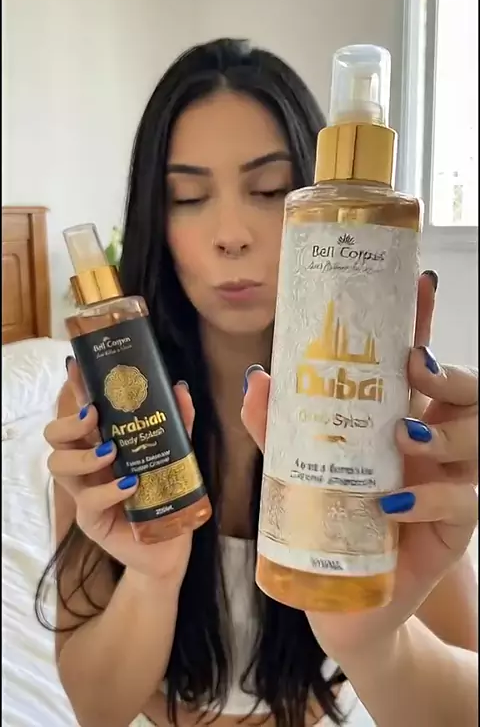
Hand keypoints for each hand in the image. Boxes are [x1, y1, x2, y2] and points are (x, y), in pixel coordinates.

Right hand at [44, 359, 194, 583]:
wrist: (171, 545)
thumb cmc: (166, 494)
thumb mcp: (177, 454)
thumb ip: (179, 424)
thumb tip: (179, 389)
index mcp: (102, 442)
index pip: (80, 412)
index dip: (75, 389)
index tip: (77, 368)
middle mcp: (87, 465)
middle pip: (54, 437)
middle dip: (68, 422)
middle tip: (93, 415)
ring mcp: (85, 492)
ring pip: (58, 466)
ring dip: (83, 455)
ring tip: (111, 452)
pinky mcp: (91, 520)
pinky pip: (88, 501)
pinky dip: (108, 489)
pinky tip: (128, 484)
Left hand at [241, 272, 477, 660]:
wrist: (343, 600)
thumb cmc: (328, 521)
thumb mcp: (296, 469)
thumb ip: (278, 427)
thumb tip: (258, 379)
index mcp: (400, 418)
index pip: (420, 361)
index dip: (423, 322)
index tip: (421, 282)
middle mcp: (434, 445)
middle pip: (468, 392)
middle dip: (449, 373)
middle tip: (413, 368)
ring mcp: (449, 484)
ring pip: (478, 440)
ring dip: (442, 433)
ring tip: (401, 436)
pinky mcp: (454, 528)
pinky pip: (464, 503)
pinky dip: (430, 499)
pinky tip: (394, 503)